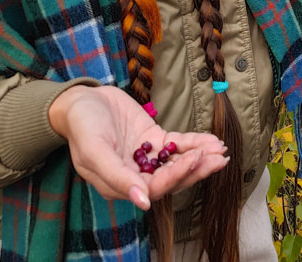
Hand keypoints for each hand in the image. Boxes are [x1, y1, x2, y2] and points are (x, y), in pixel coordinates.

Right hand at [48, 85, 228, 209]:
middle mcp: (136, 175)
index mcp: (120, 185)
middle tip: (219, 159)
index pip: (155, 188)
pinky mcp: (153, 139)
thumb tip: (142, 202)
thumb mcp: (93, 150)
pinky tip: (211, 140)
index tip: (195, 161)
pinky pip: (178, 144)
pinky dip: (195, 142)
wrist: (81, 100)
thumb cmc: (82, 126)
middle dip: (197, 169)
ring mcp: (146, 157)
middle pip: (172, 178)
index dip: (176, 176)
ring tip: (221, 151)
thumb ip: (116, 176)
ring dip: (200, 157)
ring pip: (178, 162)